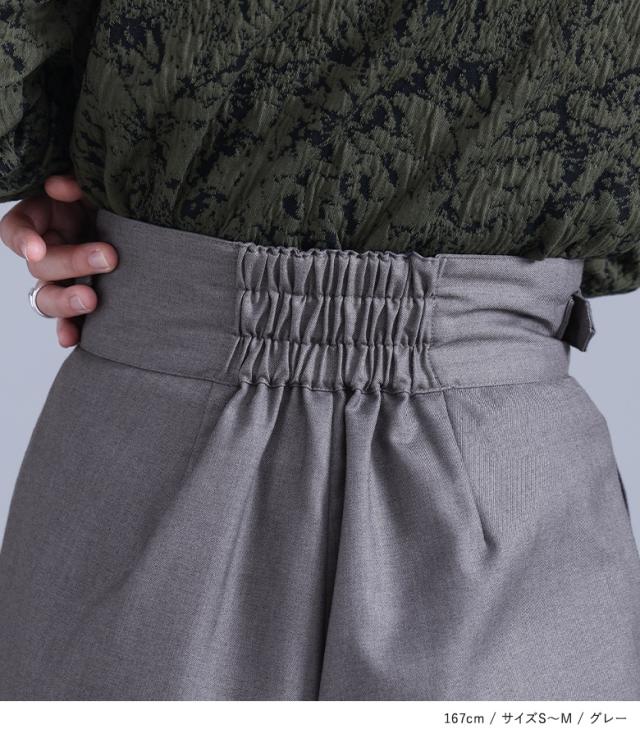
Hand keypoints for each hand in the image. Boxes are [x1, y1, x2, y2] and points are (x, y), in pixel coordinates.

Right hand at [0, 175, 117, 346]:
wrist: (137, 218)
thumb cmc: (109, 195)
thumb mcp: (95, 184)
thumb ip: (77, 183)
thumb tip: (61, 187)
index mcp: (42, 218)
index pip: (16, 229)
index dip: (23, 240)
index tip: (36, 249)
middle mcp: (48, 249)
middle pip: (41, 267)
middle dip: (72, 264)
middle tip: (108, 258)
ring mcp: (64, 277)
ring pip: (48, 297)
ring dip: (67, 301)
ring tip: (92, 300)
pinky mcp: (83, 293)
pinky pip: (71, 318)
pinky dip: (70, 329)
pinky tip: (73, 339)